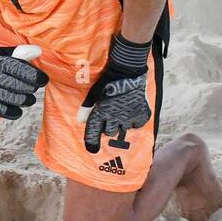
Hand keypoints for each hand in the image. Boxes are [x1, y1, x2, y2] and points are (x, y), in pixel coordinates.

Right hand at [0, 33, 47, 119]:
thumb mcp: (4, 53)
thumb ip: (22, 53)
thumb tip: (39, 51)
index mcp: (1, 63)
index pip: (24, 71)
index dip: (37, 77)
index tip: (43, 80)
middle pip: (21, 87)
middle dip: (31, 89)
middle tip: (33, 88)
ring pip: (15, 99)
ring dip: (26, 100)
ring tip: (28, 98)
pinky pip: (3, 110)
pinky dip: (14, 112)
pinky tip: (18, 109)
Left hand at [78, 34, 151, 152]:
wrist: (127, 70)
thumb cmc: (107, 80)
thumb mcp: (94, 93)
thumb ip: (87, 107)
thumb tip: (79, 121)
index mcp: (100, 112)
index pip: (94, 132)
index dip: (92, 142)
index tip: (92, 150)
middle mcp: (114, 117)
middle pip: (109, 132)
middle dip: (108, 126)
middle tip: (110, 115)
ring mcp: (129, 116)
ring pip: (123, 129)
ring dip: (121, 123)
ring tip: (121, 110)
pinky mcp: (141, 113)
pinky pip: (136, 124)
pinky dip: (134, 120)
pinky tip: (132, 110)